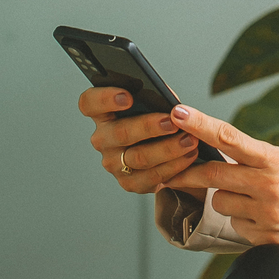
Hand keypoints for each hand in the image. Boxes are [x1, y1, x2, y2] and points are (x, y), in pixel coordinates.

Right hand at [79, 86, 201, 193]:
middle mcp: (103, 139)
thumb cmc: (157, 116)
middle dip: (148, 126)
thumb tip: (169, 102)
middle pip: (118, 133)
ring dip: (167, 148)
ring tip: (189, 139)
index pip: (89, 103)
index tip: (127, 96)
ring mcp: (113, 163)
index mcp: (103, 113)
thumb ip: (156, 97)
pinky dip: (173, 167)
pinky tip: (189, 156)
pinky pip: (150, 177)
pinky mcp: (129, 182)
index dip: (104, 98)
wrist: (165, 148)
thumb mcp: (155, 101)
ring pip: (137, 157)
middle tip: (171, 121)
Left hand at [161, 104, 278, 257]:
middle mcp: (267, 184)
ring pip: (220, 203)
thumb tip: (216, 157)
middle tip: (172, 172)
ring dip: (227, 200)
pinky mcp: (264, 237)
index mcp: (274, 158)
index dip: (200, 125)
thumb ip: (254, 160)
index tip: (178, 114)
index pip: (229, 137)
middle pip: (212, 175)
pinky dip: (242, 221)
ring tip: (251, 198)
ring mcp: (265, 213)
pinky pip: (235, 226)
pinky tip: (263, 217)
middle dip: (189, 174)